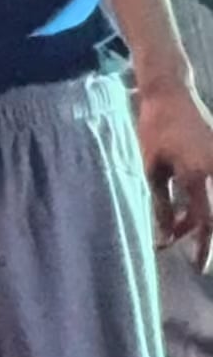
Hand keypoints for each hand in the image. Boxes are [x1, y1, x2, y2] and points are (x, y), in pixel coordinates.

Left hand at [136, 78, 212, 271]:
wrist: (170, 91)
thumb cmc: (154, 127)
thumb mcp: (151, 167)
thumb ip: (161, 202)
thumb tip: (165, 235)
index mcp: (196, 175)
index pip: (206, 222)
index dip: (202, 247)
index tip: (196, 266)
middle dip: (203, 238)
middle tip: (193, 257)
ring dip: (198, 218)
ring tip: (178, 228)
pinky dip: (202, 200)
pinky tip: (184, 208)